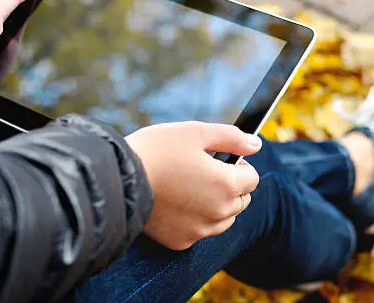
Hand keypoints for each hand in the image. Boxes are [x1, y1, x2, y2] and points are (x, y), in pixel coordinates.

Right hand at [125, 121, 261, 250]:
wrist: (117, 179)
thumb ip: (232, 137)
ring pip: (224, 220)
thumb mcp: (196, 132)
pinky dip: (195, 220)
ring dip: (217, 205)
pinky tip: (176, 204)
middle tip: (204, 172)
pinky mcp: (181, 241)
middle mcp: (218, 212)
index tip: (221, 160)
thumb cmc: (156, 150)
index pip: (252, 178)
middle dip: (231, 186)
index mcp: (226, 184)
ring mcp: (200, 230)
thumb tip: (256, 144)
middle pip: (241, 200)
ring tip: (190, 187)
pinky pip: (199, 231)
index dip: (238, 166)